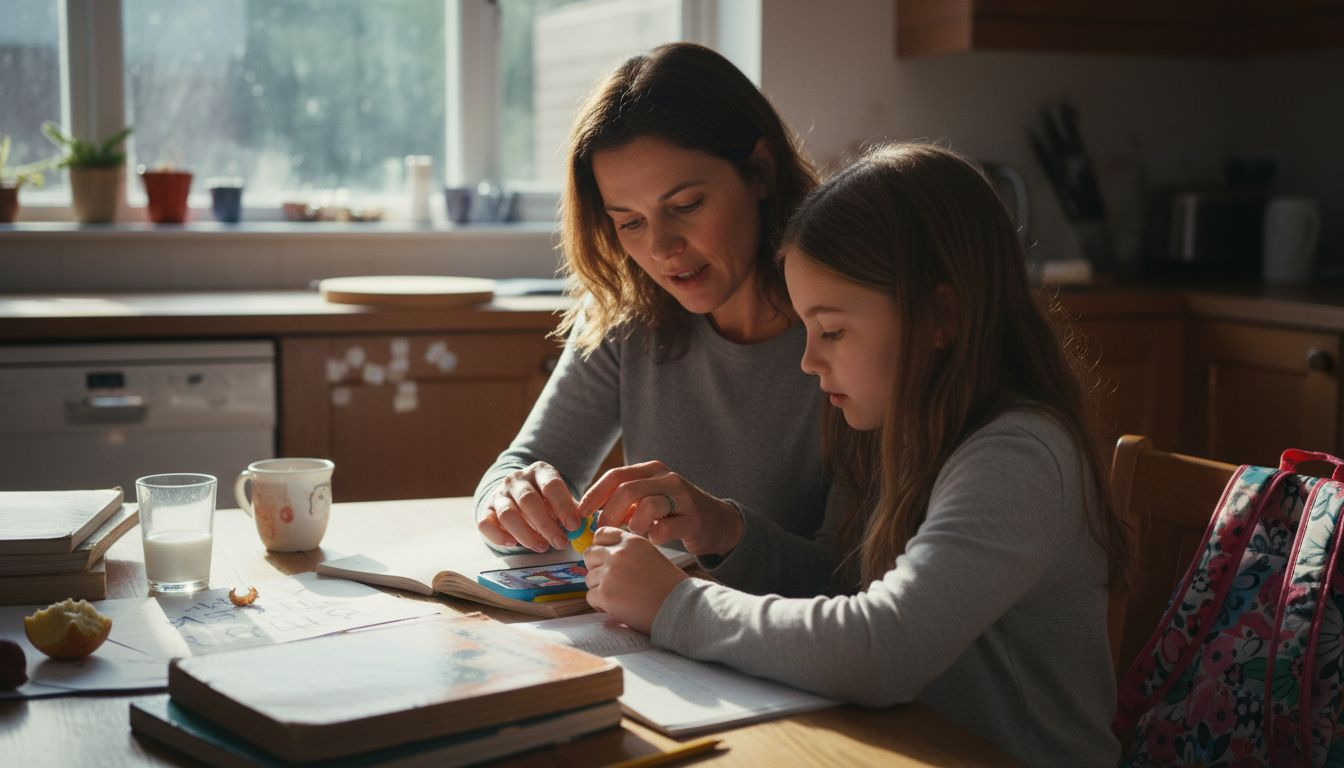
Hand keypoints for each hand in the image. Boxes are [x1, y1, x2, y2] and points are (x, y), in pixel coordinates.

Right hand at [477, 462, 579, 552]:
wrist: (515, 494)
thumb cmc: (545, 500)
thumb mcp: (560, 498)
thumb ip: (572, 511)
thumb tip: (586, 528)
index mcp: (540, 471)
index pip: (551, 485)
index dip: (563, 506)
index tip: (574, 526)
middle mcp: (516, 479)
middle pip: (529, 500)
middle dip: (546, 524)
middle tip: (560, 543)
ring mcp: (499, 494)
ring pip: (508, 514)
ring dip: (526, 534)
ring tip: (542, 547)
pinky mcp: (485, 510)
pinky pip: (485, 523)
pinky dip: (498, 536)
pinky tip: (513, 544)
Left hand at [576, 460, 743, 556]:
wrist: (716, 522)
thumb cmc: (674, 513)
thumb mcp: (648, 499)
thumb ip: (623, 501)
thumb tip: (586, 512)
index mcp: (651, 471)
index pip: (615, 476)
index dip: (595, 495)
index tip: (581, 513)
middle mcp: (667, 478)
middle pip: (628, 490)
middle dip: (609, 512)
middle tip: (603, 530)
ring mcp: (683, 496)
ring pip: (647, 506)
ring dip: (634, 525)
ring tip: (635, 534)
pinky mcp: (694, 518)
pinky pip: (666, 527)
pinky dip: (654, 536)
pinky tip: (654, 539)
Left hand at [584, 528, 688, 633]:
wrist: (679, 607)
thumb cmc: (667, 585)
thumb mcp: (649, 555)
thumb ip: (627, 551)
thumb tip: (601, 555)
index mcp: (631, 541)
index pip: (601, 534)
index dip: (600, 548)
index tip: (606, 559)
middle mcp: (618, 553)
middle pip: (589, 555)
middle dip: (596, 568)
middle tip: (611, 581)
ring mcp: (610, 573)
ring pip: (589, 578)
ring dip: (600, 588)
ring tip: (620, 596)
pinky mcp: (605, 594)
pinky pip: (590, 597)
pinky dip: (601, 604)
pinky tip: (618, 607)